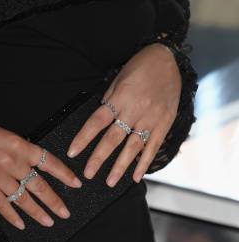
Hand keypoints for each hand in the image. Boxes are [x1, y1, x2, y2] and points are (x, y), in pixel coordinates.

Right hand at [0, 109, 81, 229]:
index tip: (77, 184)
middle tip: (65, 213)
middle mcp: (12, 161)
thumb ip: (16, 152)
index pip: (48, 162)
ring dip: (36, 212)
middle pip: (39, 185)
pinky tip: (21, 224)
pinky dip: (12, 216)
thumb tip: (30, 168)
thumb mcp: (1, 135)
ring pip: (22, 198)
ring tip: (48, 222)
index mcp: (19, 145)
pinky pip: (1, 204)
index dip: (64, 174)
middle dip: (54, 201)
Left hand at [66, 43, 181, 184]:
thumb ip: (109, 101)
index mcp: (120, 97)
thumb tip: (99, 123)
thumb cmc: (139, 68)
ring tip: (110, 182)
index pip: (97, 121)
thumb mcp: (119, 79)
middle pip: (113, 138)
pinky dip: (144, 163)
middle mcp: (135, 110)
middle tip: (88, 174)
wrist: (168, 59)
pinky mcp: (164, 123)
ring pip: (133, 147)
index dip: (84, 138)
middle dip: (99, 158)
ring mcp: (151, 118)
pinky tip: (135, 177)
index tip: (72, 153)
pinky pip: (153, 147)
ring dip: (120, 166)